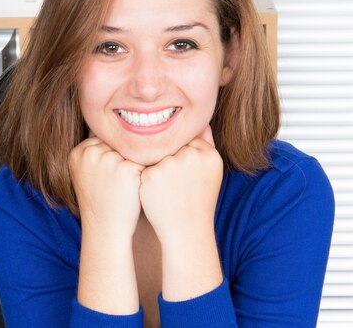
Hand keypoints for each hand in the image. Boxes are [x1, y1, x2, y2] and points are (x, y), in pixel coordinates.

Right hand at [69, 136, 143, 238]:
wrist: (106, 229)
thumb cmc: (101, 200)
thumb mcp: (87, 174)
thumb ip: (94, 152)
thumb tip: (114, 128)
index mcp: (78, 152)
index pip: (103, 140)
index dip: (112, 156)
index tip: (111, 175)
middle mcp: (91, 153)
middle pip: (117, 143)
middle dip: (123, 158)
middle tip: (120, 181)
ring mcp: (108, 160)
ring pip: (131, 151)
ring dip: (135, 164)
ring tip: (128, 185)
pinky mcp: (126, 169)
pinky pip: (143, 162)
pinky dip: (144, 172)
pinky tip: (137, 186)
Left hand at [138, 125, 223, 247]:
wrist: (187, 231)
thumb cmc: (198, 199)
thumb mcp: (210, 169)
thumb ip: (206, 142)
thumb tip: (201, 119)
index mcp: (209, 154)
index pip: (188, 141)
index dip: (183, 158)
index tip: (186, 176)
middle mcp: (191, 156)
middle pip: (171, 146)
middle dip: (170, 163)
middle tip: (176, 185)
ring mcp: (170, 165)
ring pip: (156, 156)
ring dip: (157, 169)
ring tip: (168, 191)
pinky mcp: (151, 176)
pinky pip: (143, 167)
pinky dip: (145, 179)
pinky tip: (156, 194)